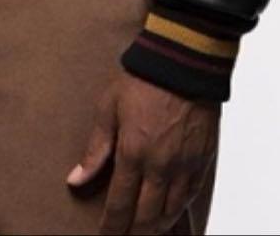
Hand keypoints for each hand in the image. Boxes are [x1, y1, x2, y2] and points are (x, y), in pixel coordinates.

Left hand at [67, 70, 218, 234]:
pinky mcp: (202, 159)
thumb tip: (76, 179)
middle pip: (147, 218)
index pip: (120, 205)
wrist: (183, 61)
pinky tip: (170, 213)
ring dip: (157, 227)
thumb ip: (95, 148)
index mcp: (134, 153)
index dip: (112, 227)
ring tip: (145, 231)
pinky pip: (191, 196)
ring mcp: (184, 165)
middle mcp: (161, 166)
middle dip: (134, 233)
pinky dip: (179, 210)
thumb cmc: (143, 79)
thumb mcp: (108, 108)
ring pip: (171, 212)